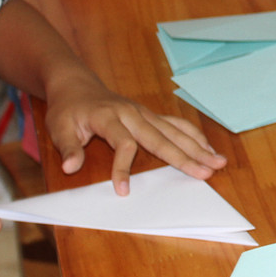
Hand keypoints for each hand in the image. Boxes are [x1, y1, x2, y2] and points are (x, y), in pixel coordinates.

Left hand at [42, 69, 225, 193]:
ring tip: (217, 161)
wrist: (77, 85)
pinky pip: (176, 125)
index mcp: (108, 117)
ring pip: (175, 131)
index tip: (123, 191)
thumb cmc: (68, 109)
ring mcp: (144, 113)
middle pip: (162, 137)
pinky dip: (193, 136)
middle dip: (185, 157)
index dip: (123, 167)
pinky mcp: (150, 115)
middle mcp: (132, 114)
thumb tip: (71, 167)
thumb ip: (67, 148)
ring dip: (198, 147)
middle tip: (206, 172)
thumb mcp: (58, 128)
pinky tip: (207, 148)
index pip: (123, 143)